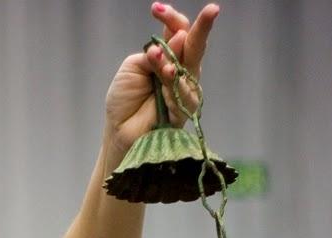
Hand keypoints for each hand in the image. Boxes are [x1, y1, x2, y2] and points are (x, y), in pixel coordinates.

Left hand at [104, 3, 219, 168]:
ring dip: (171, 60)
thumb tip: (177, 39)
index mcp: (166, 55)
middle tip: (212, 10)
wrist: (119, 131)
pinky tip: (163, 84)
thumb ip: (152, 53)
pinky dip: (173, 85)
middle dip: (202, 26)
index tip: (156, 9)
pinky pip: (186, 91)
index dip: (170, 18)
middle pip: (195, 43)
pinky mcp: (186, 107)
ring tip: (156, 60)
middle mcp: (180, 69)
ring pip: (190, 65)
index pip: (176, 31)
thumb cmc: (124, 100)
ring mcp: (185, 87)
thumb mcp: (132, 67)